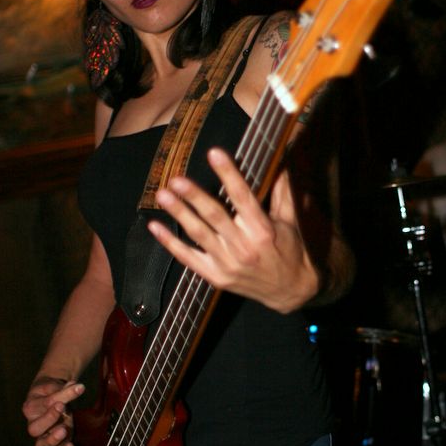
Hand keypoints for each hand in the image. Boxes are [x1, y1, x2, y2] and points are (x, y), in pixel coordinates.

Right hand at [22, 377, 84, 445]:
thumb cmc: (50, 392)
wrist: (50, 396)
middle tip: (62, 407)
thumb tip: (75, 385)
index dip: (61, 396)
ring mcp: (43, 435)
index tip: (76, 388)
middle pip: (34, 428)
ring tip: (63, 430)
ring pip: (41, 444)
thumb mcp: (54, 387)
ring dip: (52, 439)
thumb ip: (64, 387)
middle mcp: (33, 424)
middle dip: (49, 418)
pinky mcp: (56, 441)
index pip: (45, 403)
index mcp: (31, 407)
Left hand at [147, 148, 319, 312]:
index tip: (215, 154)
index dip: (228, 174)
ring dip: (179, 213)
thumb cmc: (290, 252)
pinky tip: (155, 227)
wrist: (290, 291)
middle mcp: (244, 246)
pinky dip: (170, 243)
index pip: (242, 196)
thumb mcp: (289, 221)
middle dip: (195, 196)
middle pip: (215, 216)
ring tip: (163, 196)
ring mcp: (227, 263)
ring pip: (198, 234)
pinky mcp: (216, 276)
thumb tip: (279, 163)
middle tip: (177, 179)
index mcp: (263, 229)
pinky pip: (188, 258)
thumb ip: (281, 191)